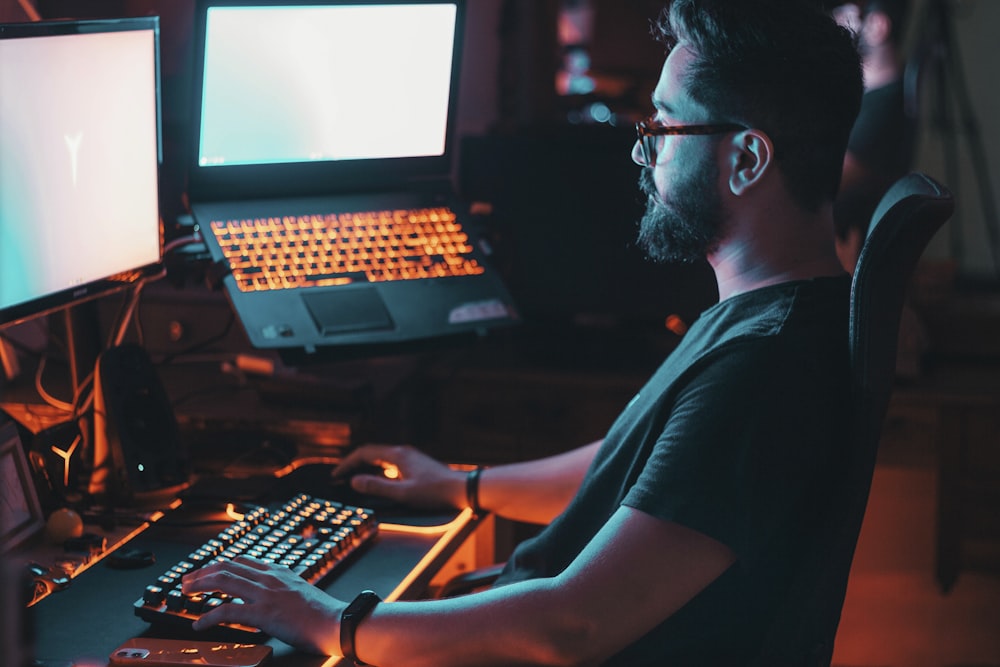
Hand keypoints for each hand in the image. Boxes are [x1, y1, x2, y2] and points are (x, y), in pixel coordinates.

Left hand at [182, 557, 342, 654]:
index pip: (244, 560)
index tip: (208, 570)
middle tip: (187, 580)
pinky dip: (209, 617)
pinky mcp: (263, 613)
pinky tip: (199, 624)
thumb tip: (268, 598)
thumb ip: (282, 589)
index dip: (221, 564)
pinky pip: (228, 611)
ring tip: (186, 592)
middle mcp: (270, 578)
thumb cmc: (322, 613)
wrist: (336, 622)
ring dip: (200, 585)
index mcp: (279, 572)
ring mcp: (265, 594)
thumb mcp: (300, 592)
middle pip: (228, 566)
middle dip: (203, 572)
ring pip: (224, 581)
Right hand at [332, 444, 465, 509]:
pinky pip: (390, 463)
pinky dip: (378, 470)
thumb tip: (355, 481)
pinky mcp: (416, 465)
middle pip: (372, 453)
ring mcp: (410, 458)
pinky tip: (378, 481)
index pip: (364, 453)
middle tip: (341, 476)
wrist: (461, 489)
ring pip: (381, 458)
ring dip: (366, 467)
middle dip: (354, 464)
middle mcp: (403, 452)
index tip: (336, 474)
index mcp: (397, 455)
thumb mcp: (403, 493)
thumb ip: (377, 487)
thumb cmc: (435, 492)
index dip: (347, 463)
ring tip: (355, 478)